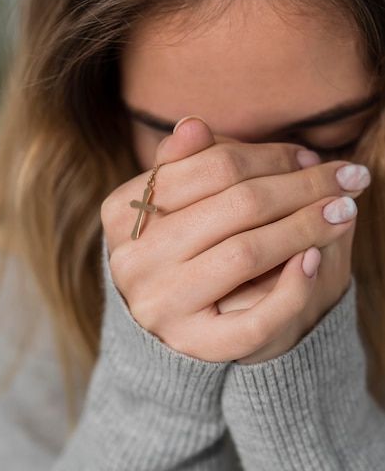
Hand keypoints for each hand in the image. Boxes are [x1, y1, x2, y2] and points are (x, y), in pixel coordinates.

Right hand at [100, 117, 368, 362]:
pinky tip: (315, 258)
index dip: (269, 155)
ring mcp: (162, 305)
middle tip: (347, 177)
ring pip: (247, 253)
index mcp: (123, 214)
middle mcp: (135, 260)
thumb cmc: (174, 249)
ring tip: (345, 210)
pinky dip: (292, 288)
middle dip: (302, 185)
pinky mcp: (195, 345)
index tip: (309, 155)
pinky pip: (254, 320)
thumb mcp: (168, 204)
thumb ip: (182, 165)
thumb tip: (195, 125)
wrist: (161, 323)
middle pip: (237, 206)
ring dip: (307, 225)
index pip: (212, 165)